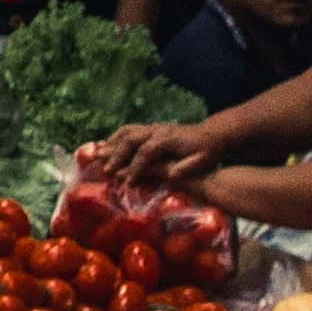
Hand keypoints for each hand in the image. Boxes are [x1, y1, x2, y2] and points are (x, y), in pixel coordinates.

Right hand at [87, 120, 222, 188]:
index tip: (128, 183)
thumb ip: (186, 168)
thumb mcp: (202, 162)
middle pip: (131, 139)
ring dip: (112, 144)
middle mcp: (158, 130)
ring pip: (127, 132)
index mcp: (169, 139)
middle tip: (106, 172)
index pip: (147, 152)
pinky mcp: (150, 128)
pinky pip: (129, 130)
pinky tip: (107, 147)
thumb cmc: (208, 151)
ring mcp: (153, 127)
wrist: (213, 134)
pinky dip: (115, 138)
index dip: (136, 167)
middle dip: (117, 156)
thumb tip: (170, 175)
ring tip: (98, 157)